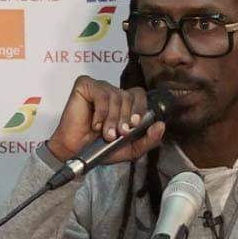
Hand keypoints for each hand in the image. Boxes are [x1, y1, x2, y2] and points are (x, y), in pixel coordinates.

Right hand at [46, 76, 164, 163]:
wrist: (77, 152)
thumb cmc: (101, 148)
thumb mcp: (130, 149)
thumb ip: (148, 140)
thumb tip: (161, 126)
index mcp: (124, 104)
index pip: (139, 95)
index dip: (140, 108)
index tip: (134, 125)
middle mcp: (112, 92)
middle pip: (129, 96)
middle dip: (125, 118)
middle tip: (118, 134)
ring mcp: (99, 88)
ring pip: (115, 96)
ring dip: (112, 119)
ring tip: (105, 133)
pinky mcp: (85, 86)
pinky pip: (101, 94)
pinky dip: (100, 112)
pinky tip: (95, 124)